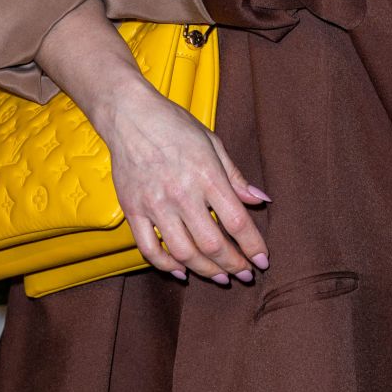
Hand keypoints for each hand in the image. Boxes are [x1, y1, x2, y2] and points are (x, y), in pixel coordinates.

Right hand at [95, 68, 270, 284]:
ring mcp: (155, 204)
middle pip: (212, 244)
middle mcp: (182, 194)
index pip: (236, 221)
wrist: (129, 115)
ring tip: (219, 276)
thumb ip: (235, 175)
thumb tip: (260, 200)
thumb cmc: (175, 125)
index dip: (253, 246)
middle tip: (245, 275)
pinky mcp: (133, 210)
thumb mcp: (212, 142)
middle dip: (233, 265)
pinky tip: (181, 271)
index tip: (262, 261)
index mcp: (206, 175)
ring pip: (183, 253)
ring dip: (205, 270)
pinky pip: (150, 249)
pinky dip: (166, 265)